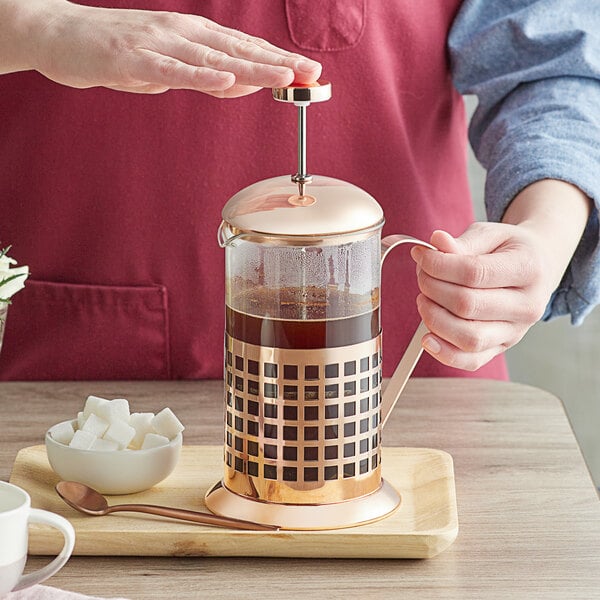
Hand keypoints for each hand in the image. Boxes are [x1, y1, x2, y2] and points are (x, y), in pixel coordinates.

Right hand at [9, 0, 320, 95]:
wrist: (61, 35)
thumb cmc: (119, 51)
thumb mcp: (170, 66)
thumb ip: (205, 76)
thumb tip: (241, 85)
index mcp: (193, 35)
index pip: (244, 49)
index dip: (277, 60)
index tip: (308, 71)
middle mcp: (182, 34)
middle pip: (238, 50)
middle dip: (277, 62)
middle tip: (311, 72)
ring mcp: (159, 44)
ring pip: (214, 59)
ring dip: (251, 68)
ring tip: (283, 75)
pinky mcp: (135, 60)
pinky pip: (173, 69)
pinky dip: (201, 75)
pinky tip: (227, 79)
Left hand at [410, 179, 591, 370]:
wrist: (538, 268)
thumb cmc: (509, 250)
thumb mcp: (490, 235)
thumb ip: (463, 242)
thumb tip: (436, 243)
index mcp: (528, 269)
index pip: (473, 272)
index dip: (438, 266)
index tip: (421, 256)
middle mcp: (527, 305)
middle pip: (466, 305)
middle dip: (432, 289)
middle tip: (422, 276)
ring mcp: (516, 331)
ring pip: (468, 338)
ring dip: (434, 320)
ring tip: (424, 300)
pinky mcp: (502, 347)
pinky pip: (471, 360)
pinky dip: (445, 353)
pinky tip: (427, 338)